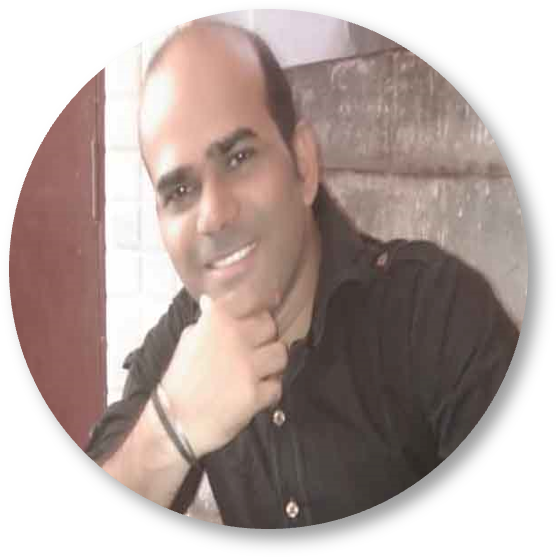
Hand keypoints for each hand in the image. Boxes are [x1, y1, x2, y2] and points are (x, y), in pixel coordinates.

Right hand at [160, 289, 286, 458]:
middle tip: (256, 350)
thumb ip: (206, 320)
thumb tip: (210, 300)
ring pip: (280, 354)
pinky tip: (256, 393)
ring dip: (272, 364)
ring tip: (260, 372)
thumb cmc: (180, 378)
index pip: (253, 299)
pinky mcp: (254, 394)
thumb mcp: (188, 340)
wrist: (174, 421)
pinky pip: (277, 386)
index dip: (258, 309)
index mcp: (217, 320)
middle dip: (265, 338)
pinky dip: (269, 391)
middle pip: (271, 327)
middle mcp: (235, 337)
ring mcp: (247, 366)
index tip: (257, 317)